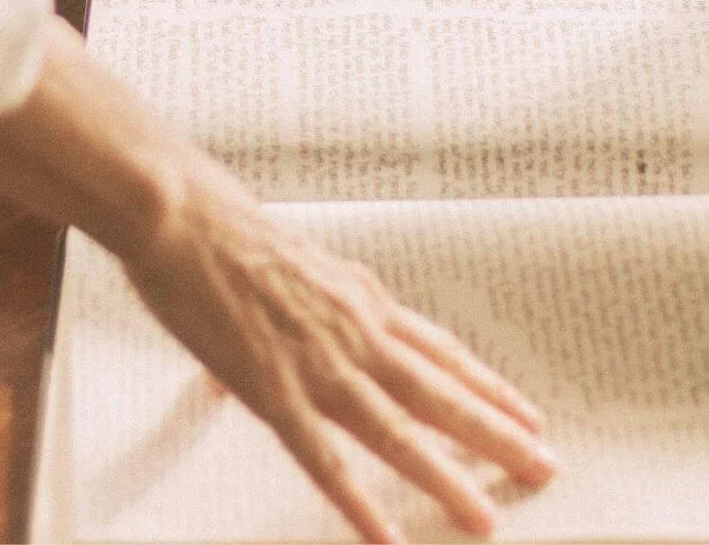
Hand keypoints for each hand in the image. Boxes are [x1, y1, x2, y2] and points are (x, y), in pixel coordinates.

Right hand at [0, 27, 555, 544]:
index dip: (486, 385)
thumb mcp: (291, 260)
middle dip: (496, 433)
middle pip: (439, 391)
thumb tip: (323, 316)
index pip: (439, 350)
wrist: (183, 213)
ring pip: (397, 431)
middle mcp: (353, 329)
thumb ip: (307, 300)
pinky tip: (382, 534)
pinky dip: (356, 500)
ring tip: (484, 517)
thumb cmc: (226, 229)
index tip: (525, 412)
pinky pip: (323, 457)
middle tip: (543, 465)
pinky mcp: (273, 388)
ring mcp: (317, 362)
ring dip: (445, 478)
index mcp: (358, 296)